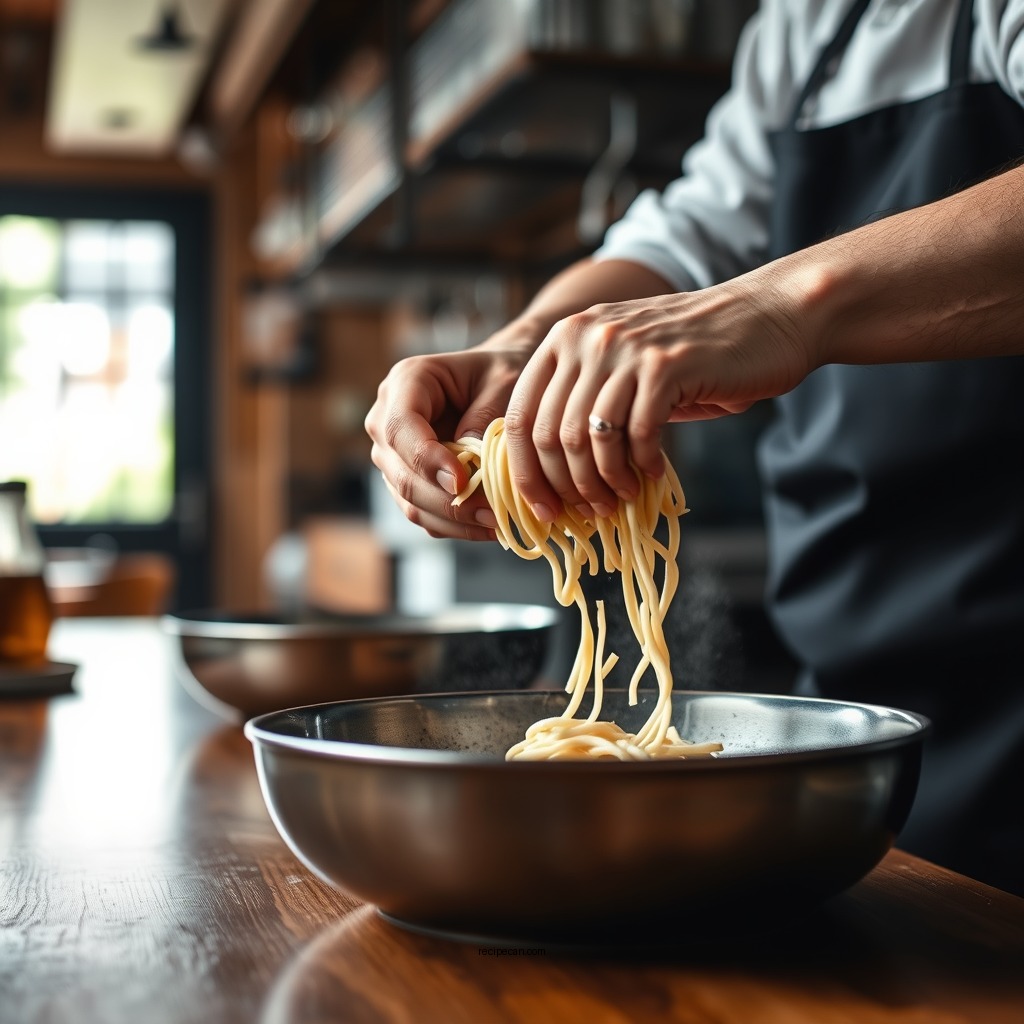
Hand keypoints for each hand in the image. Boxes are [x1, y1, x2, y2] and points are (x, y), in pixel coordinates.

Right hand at [364, 324, 538, 540]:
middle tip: (493, 513)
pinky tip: (488, 525)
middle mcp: (386, 419)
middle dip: (447, 500)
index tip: (462, 481)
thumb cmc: (501, 372)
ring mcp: (392, 455)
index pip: (401, 428)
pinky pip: (423, 513)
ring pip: (410, 501)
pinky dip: (454, 526)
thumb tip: (468, 467)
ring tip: (496, 522)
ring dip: (453, 519)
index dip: (427, 459)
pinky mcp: (406, 481)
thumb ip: (485, 417)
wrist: (496, 381)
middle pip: (402, 473)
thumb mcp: (504, 382)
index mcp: (406, 382)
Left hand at [503, 270, 817, 521]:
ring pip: (590, 440)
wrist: (767, 317)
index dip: (526, 472)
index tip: (542, 508)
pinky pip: (639, 435)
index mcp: (566, 337)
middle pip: (551, 435)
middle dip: (566, 487)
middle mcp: (587, 336)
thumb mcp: (623, 364)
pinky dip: (644, 465)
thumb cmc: (693, 351)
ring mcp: (626, 348)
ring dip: (604, 483)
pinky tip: (654, 474)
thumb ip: (584, 401)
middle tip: (588, 512)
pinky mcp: (666, 366)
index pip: (521, 415)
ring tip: (621, 497)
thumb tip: (553, 475)